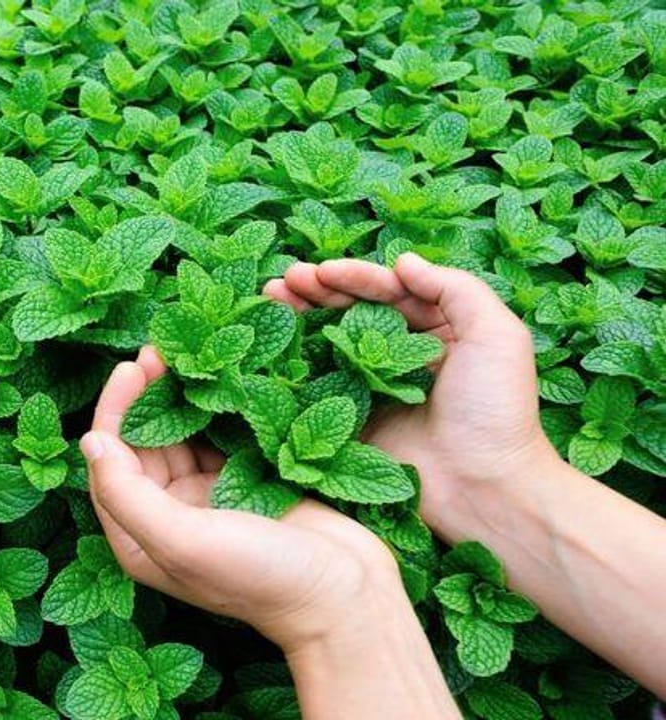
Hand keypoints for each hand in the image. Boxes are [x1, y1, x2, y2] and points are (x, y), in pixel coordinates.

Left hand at [80, 347, 402, 651]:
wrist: (345, 594)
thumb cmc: (260, 577)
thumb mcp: (182, 542)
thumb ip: (128, 495)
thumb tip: (91, 441)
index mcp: (138, 539)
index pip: (109, 464)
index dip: (114, 412)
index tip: (131, 369)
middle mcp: (165, 518)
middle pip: (142, 444)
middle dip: (146, 396)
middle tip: (159, 349)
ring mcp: (206, 499)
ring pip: (180, 435)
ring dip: (179, 395)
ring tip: (186, 353)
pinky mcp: (245, 482)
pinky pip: (219, 436)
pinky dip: (216, 406)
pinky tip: (221, 374)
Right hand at [263, 253, 559, 538]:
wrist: (483, 486)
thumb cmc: (496, 410)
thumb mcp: (496, 335)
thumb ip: (456, 288)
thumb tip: (403, 260)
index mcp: (442, 328)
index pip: (391, 290)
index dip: (354, 276)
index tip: (321, 270)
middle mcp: (407, 353)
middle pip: (355, 310)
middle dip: (319, 290)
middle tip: (284, 280)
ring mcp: (377, 386)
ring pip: (333, 340)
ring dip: (301, 316)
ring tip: (270, 296)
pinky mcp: (356, 417)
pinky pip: (322, 383)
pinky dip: (297, 361)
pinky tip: (274, 344)